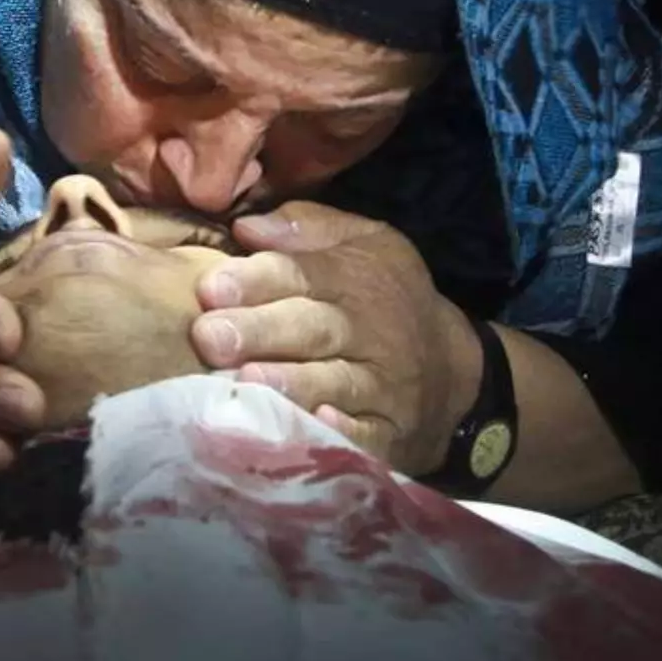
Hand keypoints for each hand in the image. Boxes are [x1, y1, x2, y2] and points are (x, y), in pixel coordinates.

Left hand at [188, 201, 479, 475]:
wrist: (451, 368)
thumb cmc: (385, 298)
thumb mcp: (364, 244)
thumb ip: (307, 228)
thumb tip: (247, 226)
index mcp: (353, 278)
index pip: (303, 274)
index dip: (258, 280)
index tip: (211, 287)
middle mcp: (367, 331)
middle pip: (312, 328)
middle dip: (261, 331)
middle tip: (210, 337)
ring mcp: (380, 385)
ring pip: (334, 381)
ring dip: (290, 383)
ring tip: (246, 382)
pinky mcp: (388, 432)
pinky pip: (367, 434)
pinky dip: (344, 432)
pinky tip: (317, 424)